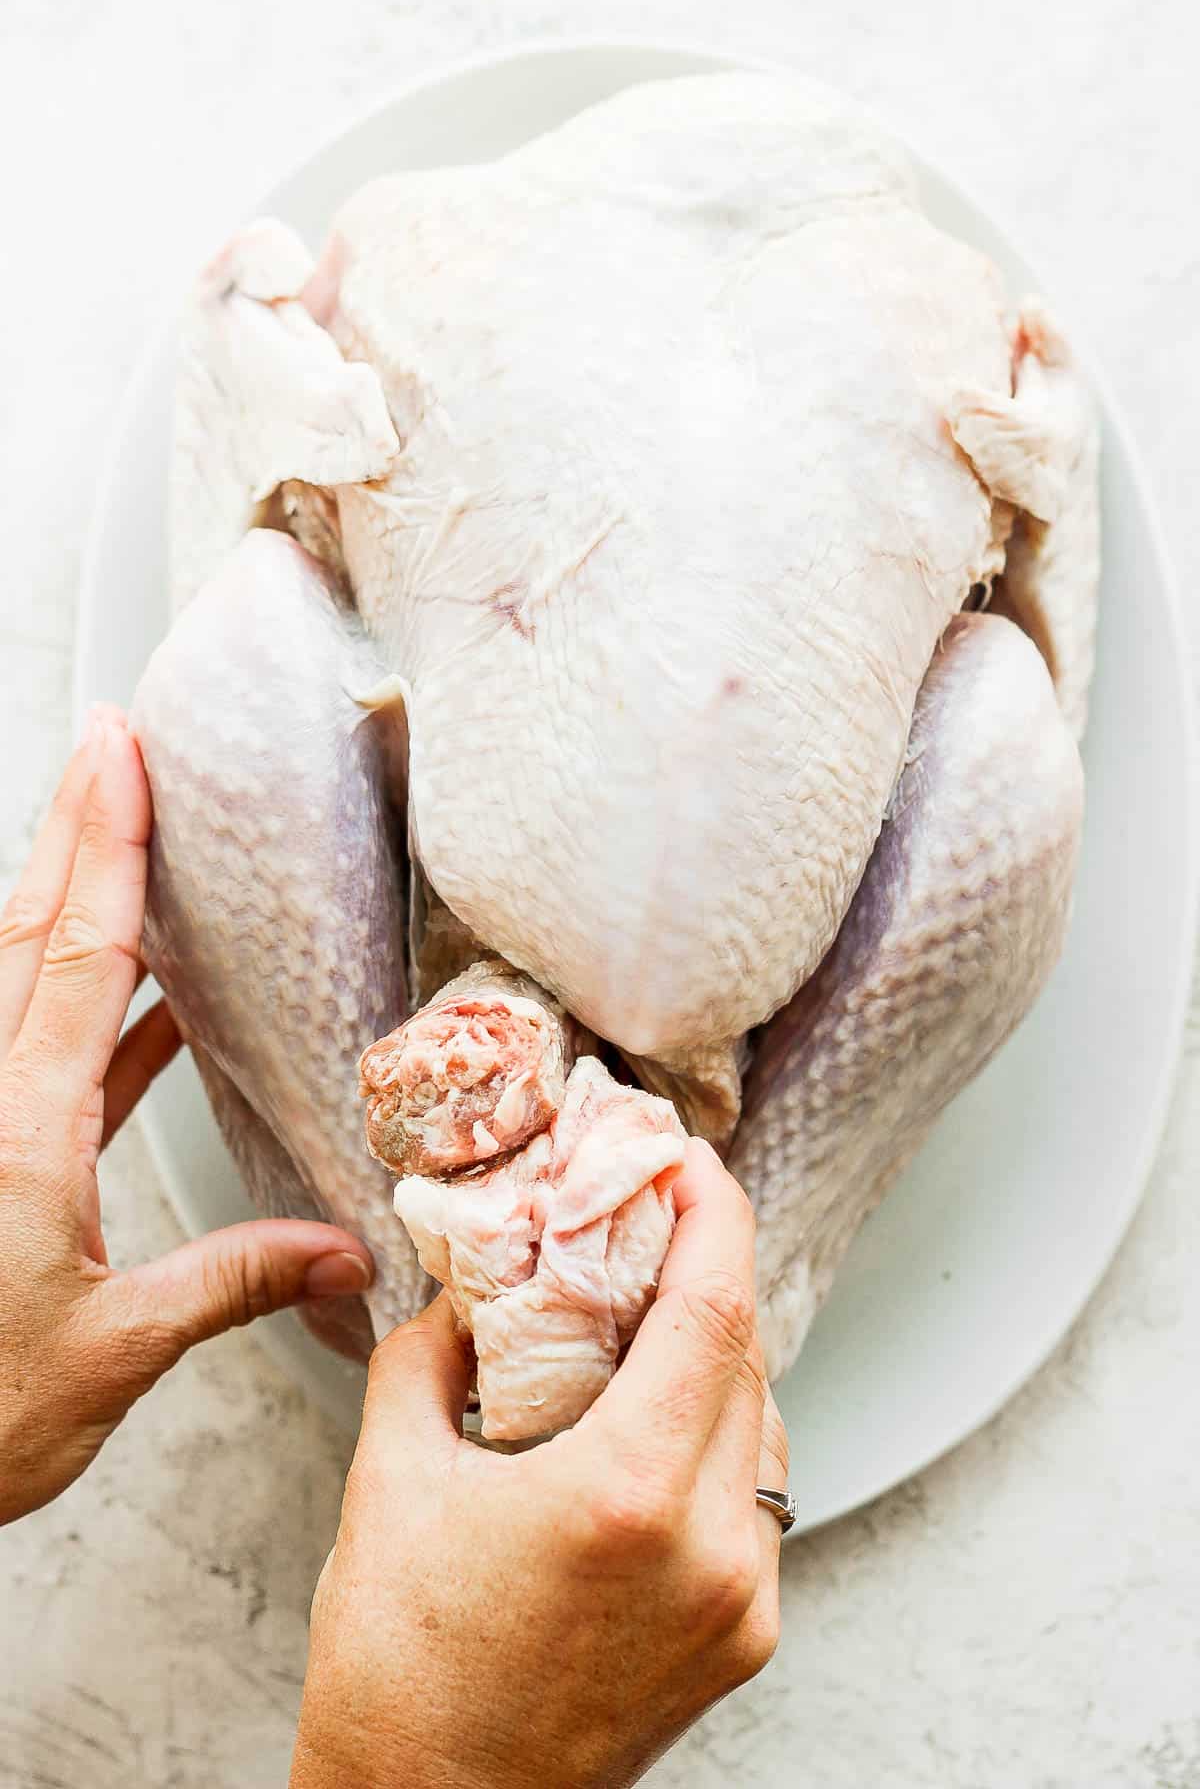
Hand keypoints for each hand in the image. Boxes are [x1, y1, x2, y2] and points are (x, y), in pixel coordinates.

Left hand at [0, 709, 375, 1524]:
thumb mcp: (111, 1352)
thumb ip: (228, 1285)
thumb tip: (339, 1253)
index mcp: (18, 1133)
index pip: (77, 955)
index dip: (106, 847)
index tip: (121, 757)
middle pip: (32, 932)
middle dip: (75, 828)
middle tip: (111, 743)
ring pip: (25, 978)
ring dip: (74, 900)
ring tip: (125, 837)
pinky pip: (42, 1049)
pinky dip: (92, 1007)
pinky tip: (149, 1006)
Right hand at [292, 1141, 787, 1788]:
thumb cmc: (400, 1671)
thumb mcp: (390, 1480)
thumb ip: (429, 1354)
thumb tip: (465, 1283)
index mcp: (630, 1496)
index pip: (715, 1308)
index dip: (714, 1212)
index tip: (689, 1159)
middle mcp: (712, 1550)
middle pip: (747, 1356)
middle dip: (706, 1271)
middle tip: (649, 1220)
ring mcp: (741, 1602)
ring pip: (766, 1426)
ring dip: (716, 1356)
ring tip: (642, 1322)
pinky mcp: (746, 1639)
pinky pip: (759, 1497)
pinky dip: (719, 1436)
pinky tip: (653, 1422)